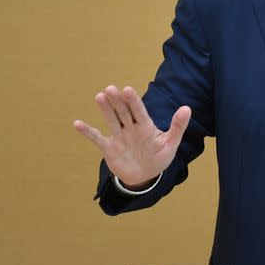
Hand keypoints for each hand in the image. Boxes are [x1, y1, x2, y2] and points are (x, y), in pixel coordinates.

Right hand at [73, 85, 190, 187]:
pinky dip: (88, 132)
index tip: (128, 89)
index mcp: (146, 126)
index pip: (139, 111)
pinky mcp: (109, 149)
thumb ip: (178, 127)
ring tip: (99, 96)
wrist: (145, 176)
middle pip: (124, 112)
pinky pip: (97, 139)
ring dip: (105, 110)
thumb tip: (187, 108)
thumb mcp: (171, 144)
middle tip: (111, 88)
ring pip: (111, 121)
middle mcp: (131, 128)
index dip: (134, 101)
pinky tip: (77, 124)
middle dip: (118, 101)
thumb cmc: (159, 158)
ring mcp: (119, 137)